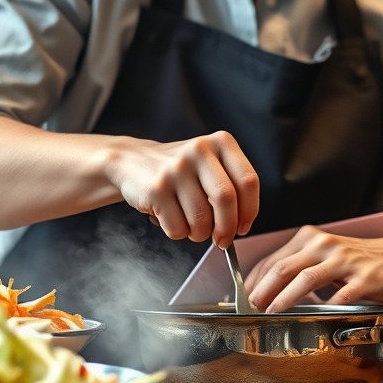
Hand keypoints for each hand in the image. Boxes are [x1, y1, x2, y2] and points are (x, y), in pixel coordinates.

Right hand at [106, 131, 258, 247]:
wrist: (133, 161)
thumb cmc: (181, 171)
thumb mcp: (211, 165)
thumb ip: (231, 187)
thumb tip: (241, 226)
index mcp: (221, 142)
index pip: (248, 181)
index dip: (249, 210)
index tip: (243, 226)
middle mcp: (199, 150)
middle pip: (226, 200)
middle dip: (227, 228)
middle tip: (222, 240)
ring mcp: (176, 168)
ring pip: (201, 219)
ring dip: (199, 234)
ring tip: (190, 224)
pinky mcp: (156, 188)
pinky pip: (177, 228)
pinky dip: (177, 232)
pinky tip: (170, 217)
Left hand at [243, 228, 382, 312]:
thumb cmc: (358, 261)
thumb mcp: (324, 256)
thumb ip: (299, 266)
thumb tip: (264, 289)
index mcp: (310, 239)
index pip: (272, 259)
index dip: (254, 280)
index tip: (241, 297)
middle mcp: (324, 245)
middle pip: (284, 267)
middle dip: (263, 289)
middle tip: (250, 307)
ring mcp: (344, 261)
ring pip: (306, 278)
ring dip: (284, 297)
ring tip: (271, 311)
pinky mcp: (363, 278)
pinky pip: (340, 295)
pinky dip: (325, 307)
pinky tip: (314, 318)